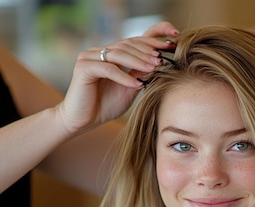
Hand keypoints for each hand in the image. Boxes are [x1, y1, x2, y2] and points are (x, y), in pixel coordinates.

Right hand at [56, 21, 178, 133]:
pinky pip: (108, 68)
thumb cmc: (105, 105)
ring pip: (118, 54)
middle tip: (162, 58)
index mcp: (112, 54)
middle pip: (128, 44)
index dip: (154, 37)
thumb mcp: (130, 88)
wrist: (82, 121)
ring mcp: (90, 57)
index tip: (172, 40)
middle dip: (147, 50)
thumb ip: (142, 75)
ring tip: (153, 68)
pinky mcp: (83, 67)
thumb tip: (161, 64)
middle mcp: (100, 51)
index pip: (135, 39)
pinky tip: (136, 85)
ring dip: (138, 61)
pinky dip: (123, 76)